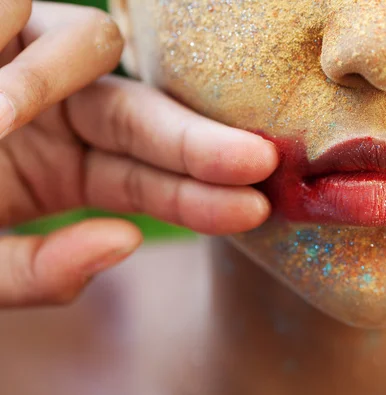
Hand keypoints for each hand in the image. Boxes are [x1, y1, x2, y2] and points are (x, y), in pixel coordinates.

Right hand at [0, 1, 277, 306]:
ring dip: (60, 85)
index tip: (256, 205)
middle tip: (256, 161)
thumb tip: (120, 245)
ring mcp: (31, 58)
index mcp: (75, 165)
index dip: (202, 194)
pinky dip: (13, 55)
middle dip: (198, 141)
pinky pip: (14, 8)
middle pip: (146, 116)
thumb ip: (39, 273)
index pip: (154, 180)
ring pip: (91, 44)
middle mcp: (68, 109)